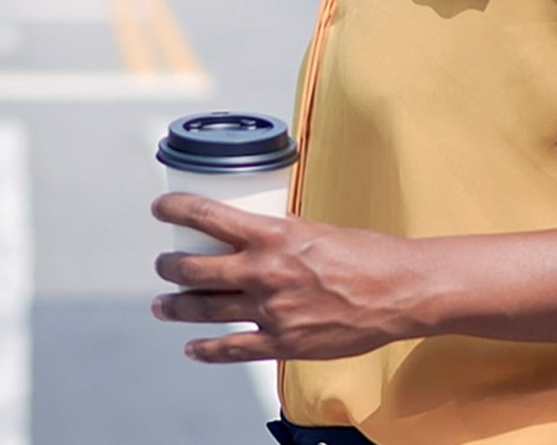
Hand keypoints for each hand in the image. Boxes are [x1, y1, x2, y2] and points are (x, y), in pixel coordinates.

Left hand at [150, 193, 422, 363]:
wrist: (397, 291)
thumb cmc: (366, 254)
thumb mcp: (317, 228)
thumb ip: (283, 233)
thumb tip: (262, 234)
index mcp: (273, 234)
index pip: (207, 216)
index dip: (175, 209)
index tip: (160, 207)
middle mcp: (263, 271)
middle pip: (195, 268)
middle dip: (170, 265)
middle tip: (163, 263)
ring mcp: (269, 310)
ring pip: (204, 309)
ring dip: (176, 306)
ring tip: (162, 304)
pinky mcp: (281, 343)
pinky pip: (230, 349)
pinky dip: (205, 350)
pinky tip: (192, 347)